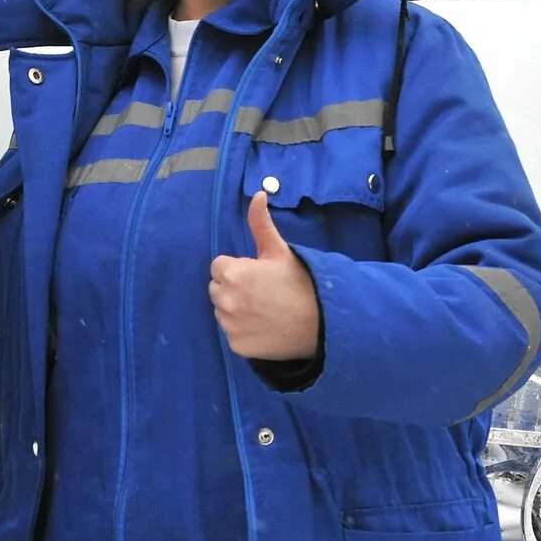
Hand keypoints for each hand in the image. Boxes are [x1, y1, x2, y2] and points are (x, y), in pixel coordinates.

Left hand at [210, 191, 321, 361]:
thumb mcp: (280, 250)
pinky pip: (232, 333)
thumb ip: (261, 223)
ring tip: (263, 309)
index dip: (238, 268)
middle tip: (261, 292)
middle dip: (233, 287)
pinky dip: (243, 330)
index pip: (219, 266)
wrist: (322, 322)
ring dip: (235, 309)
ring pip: (222, 311)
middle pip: (217, 288)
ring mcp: (230, 325)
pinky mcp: (236, 346)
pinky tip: (264, 327)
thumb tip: (257, 194)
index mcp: (233, 273)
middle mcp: (225, 300)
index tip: (258, 274)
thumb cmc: (301, 282)